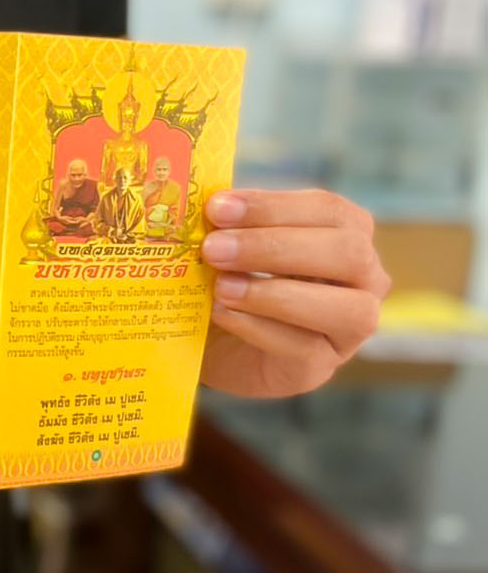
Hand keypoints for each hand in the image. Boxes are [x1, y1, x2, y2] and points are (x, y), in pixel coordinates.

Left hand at [199, 189, 389, 396]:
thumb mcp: (228, 247)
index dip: (273, 206)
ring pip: (345, 308)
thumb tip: (208, 205)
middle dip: (274, 246)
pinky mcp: (319, 367)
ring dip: (273, 293)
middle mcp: (364, 279)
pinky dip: (258, 327)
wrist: (208, 343)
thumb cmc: (226, 281)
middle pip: (347, 252)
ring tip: (220, 286)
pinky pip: (304, 348)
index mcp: (346, 234)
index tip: (218, 207)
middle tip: (213, 248)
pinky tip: (221, 313)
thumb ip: (228, 225)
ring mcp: (350, 329)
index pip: (329, 210)